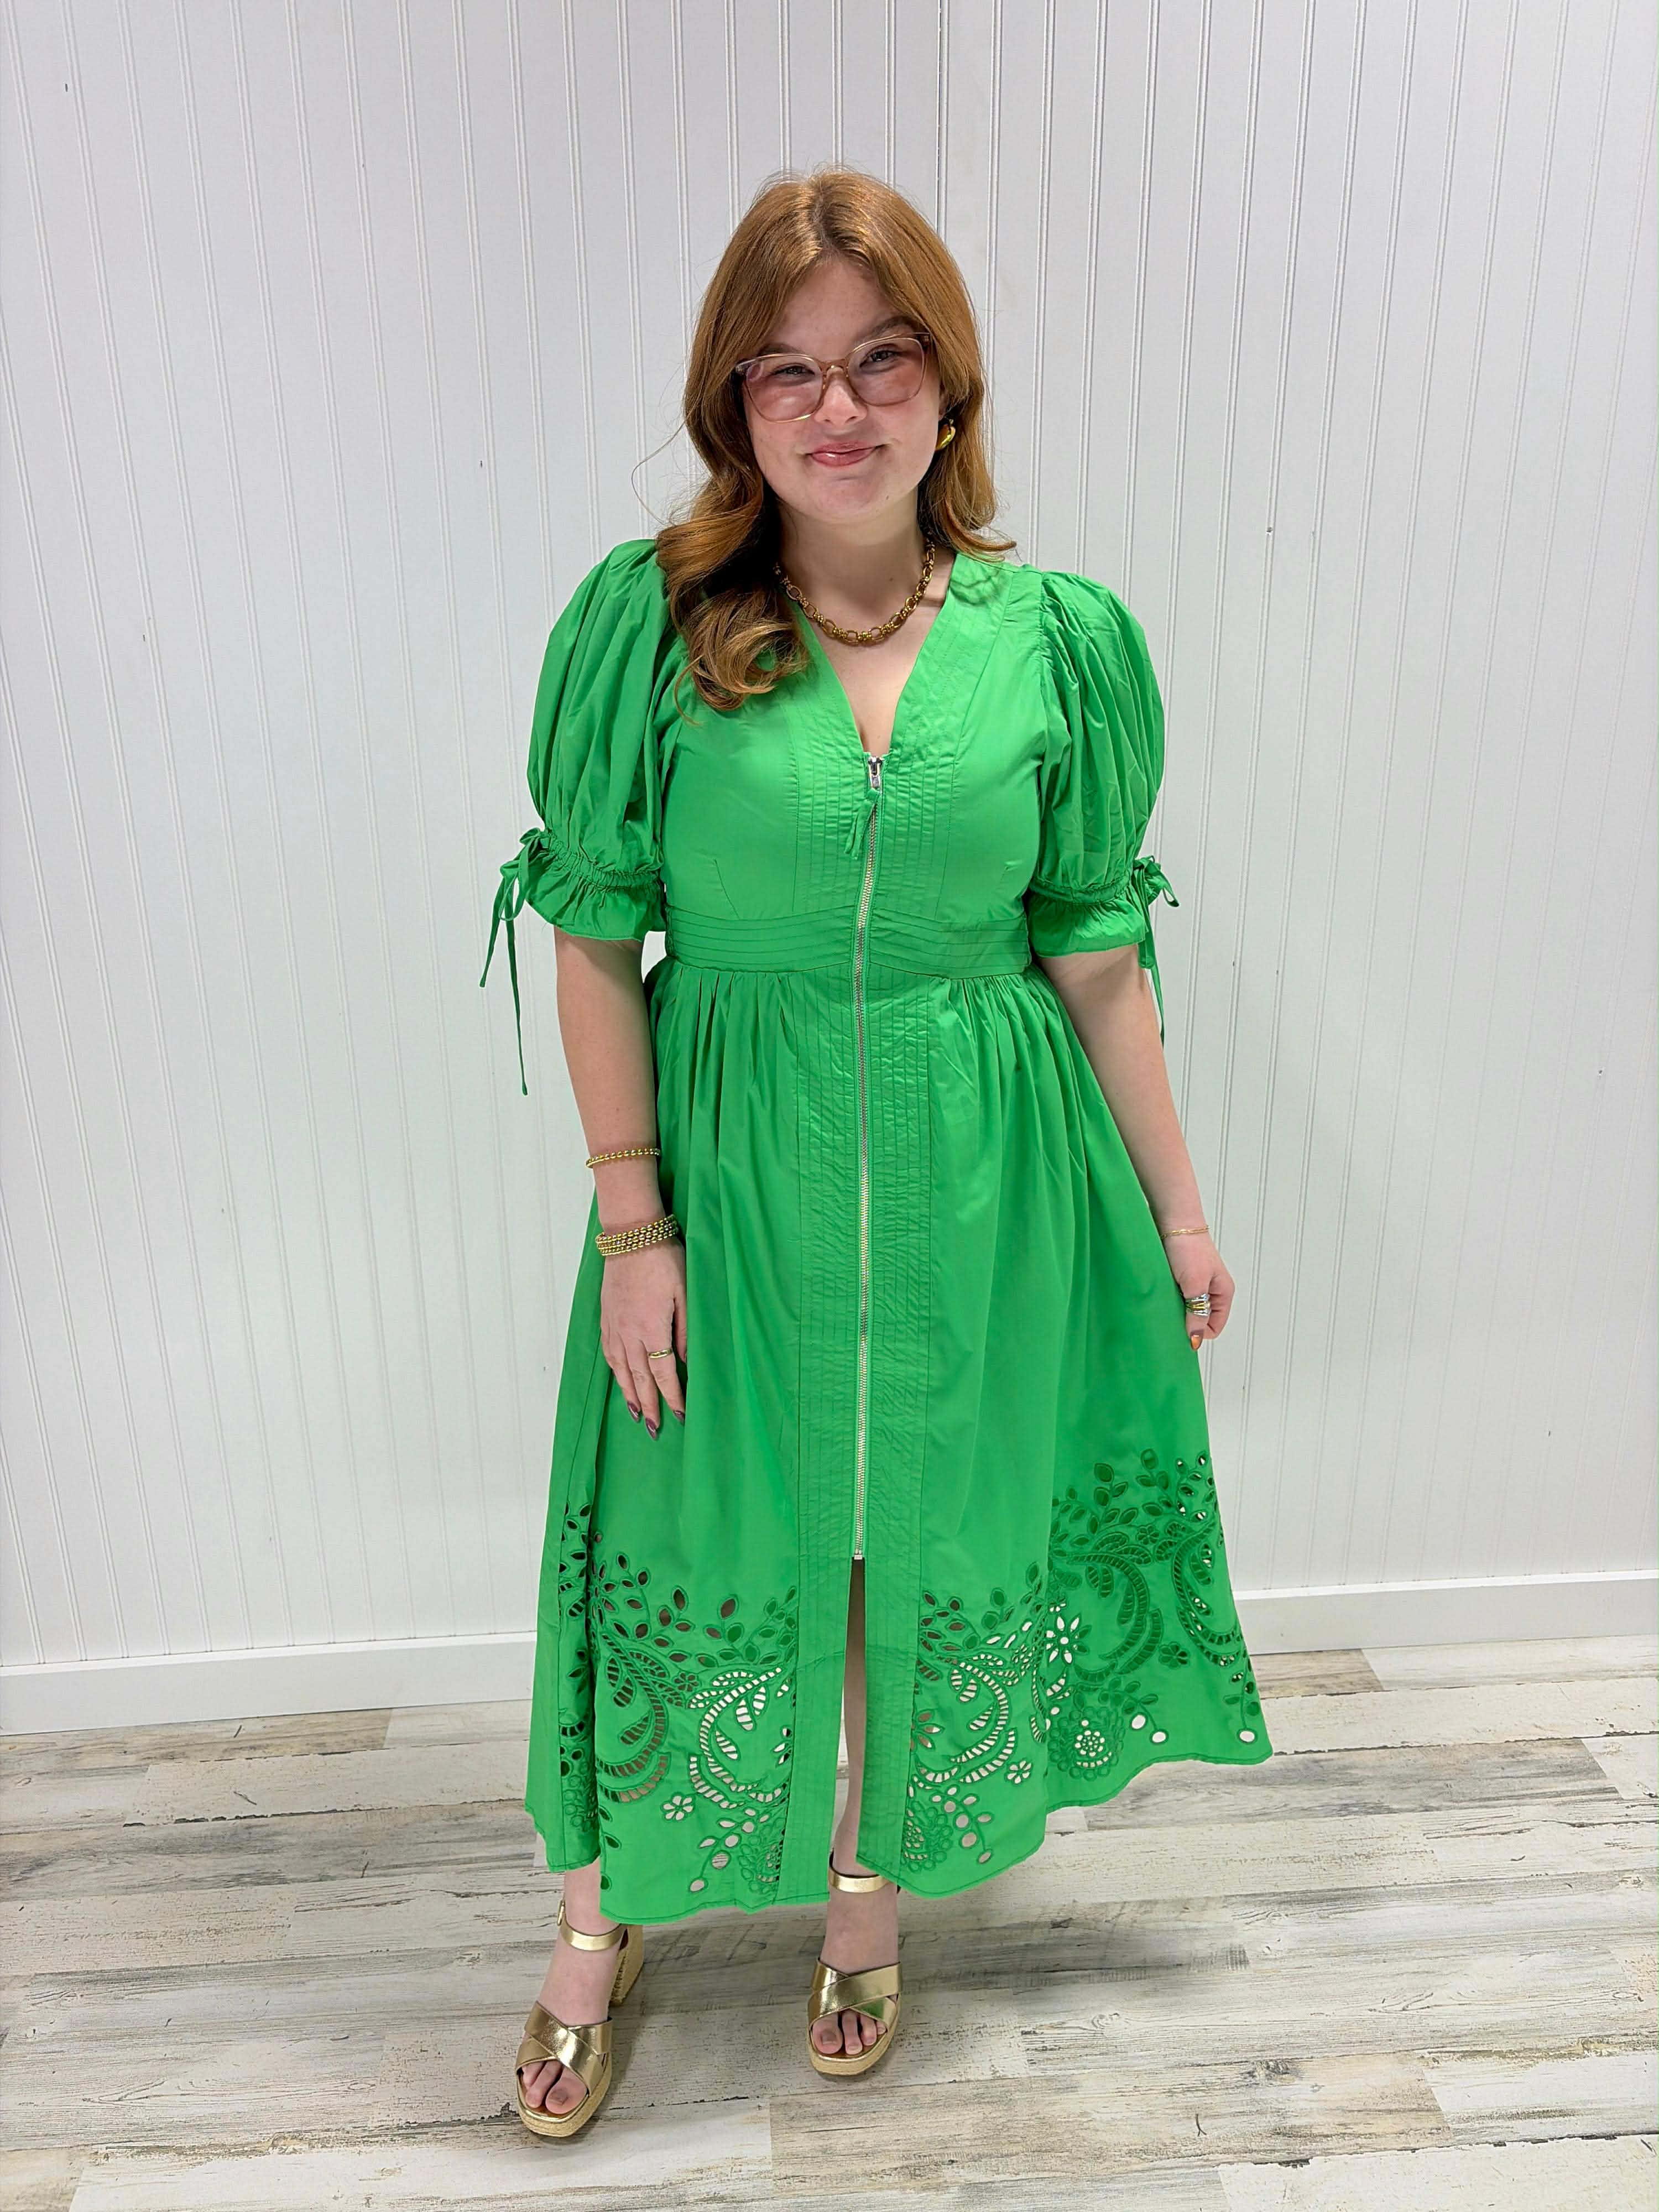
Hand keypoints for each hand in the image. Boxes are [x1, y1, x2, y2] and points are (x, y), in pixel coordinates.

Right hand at [599, 1238, 686, 1434]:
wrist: (631, 1236)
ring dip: (629, 1395)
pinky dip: (615, 1372)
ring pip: (621, 1370)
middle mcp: (629, 1334)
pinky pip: (609, 1353)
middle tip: (654, 1431)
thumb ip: (685, 1330)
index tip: (679, 1417)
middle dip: (648, 1407)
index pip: (663, 1375)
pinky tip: (620, 1380)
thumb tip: (687, 1361)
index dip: (672, 1398)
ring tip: (636, 1415)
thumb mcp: (685, 1293)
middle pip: (639, 1379)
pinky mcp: (607, 1317)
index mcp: (652, 1330)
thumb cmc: (664, 1260)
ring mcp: (614, 1326)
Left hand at [1161, 1230, 1233, 1349]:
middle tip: (1169, 1315)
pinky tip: (1160, 1293)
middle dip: (1185, 1322)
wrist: (1173, 1220)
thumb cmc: (1189, 1249)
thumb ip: (1196, 1313)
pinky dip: (1168, 1299)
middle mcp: (1211, 1290)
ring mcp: (1195, 1283)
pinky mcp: (1181, 1277)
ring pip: (1186, 1309)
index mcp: (1223, 1293)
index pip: (1214, 1328)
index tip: (1180, 1328)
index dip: (1198, 1332)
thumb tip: (1195, 1339)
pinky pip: (1176, 1297)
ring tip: (1164, 1301)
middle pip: (1200, 1319)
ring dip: (1175, 1309)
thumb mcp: (1195, 1285)